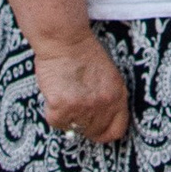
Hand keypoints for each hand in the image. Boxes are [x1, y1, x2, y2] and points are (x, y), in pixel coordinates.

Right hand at [33, 27, 130, 145]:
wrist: (65, 39)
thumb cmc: (84, 53)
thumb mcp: (108, 75)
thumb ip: (107, 99)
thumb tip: (99, 122)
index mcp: (117, 96)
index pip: (116, 130)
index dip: (104, 132)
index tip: (96, 130)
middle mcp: (102, 104)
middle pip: (93, 131)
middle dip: (83, 122)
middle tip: (75, 105)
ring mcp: (82, 107)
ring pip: (73, 128)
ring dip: (67, 115)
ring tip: (66, 92)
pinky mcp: (61, 107)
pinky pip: (56, 122)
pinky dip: (53, 111)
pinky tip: (56, 92)